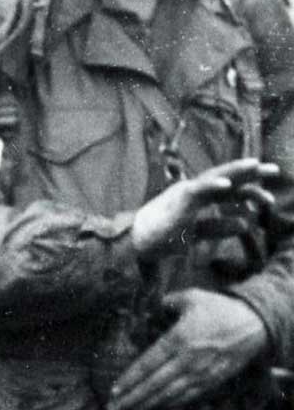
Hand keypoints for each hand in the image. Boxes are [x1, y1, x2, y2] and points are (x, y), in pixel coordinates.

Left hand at [106, 288, 267, 409]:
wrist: (255, 324)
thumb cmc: (220, 309)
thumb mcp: (193, 297)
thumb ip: (168, 301)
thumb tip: (151, 305)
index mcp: (179, 339)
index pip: (148, 363)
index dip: (129, 379)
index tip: (113, 390)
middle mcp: (188, 359)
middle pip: (154, 384)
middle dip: (131, 398)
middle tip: (113, 409)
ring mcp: (201, 372)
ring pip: (169, 394)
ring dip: (147, 405)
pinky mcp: (212, 380)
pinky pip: (187, 396)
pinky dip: (170, 404)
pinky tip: (156, 408)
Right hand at [130, 159, 274, 261]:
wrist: (134, 243)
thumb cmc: (160, 239)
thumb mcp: (196, 233)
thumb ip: (219, 226)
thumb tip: (246, 224)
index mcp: (199, 198)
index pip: (229, 190)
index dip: (250, 190)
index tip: (269, 198)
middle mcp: (194, 191)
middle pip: (227, 178)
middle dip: (251, 173)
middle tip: (275, 170)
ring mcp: (186, 192)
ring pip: (215, 177)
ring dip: (235, 171)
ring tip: (256, 166)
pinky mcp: (177, 199)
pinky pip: (197, 189)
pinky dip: (212, 185)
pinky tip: (227, 183)